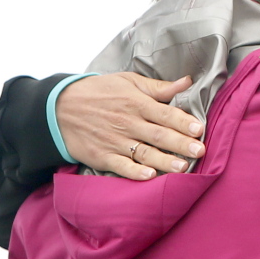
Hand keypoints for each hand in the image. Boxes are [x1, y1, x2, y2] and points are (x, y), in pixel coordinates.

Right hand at [56, 72, 203, 178]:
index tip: (198, 128)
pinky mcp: (102, 156)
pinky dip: (134, 172)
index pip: (164, 113)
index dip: (182, 121)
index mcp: (136, 103)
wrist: (60, 107)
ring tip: (183, 167)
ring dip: (164, 161)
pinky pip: (121, 166)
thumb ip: (159, 87)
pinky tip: (149, 176)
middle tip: (200, 151)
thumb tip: (187, 81)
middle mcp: (128, 123)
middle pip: (158, 135)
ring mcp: (115, 141)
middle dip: (180, 143)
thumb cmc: (100, 92)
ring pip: (144, 153)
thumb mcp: (128, 82)